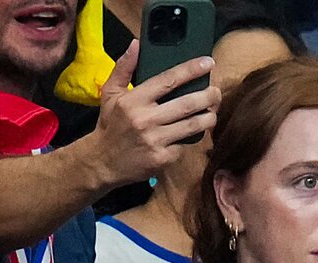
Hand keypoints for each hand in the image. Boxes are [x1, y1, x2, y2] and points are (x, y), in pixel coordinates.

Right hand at [89, 50, 219, 189]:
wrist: (101, 163)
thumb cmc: (109, 125)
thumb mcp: (110, 94)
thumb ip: (123, 68)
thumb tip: (136, 44)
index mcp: (134, 100)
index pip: (168, 80)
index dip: (191, 70)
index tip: (208, 63)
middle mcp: (145, 120)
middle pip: (187, 104)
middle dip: (208, 96)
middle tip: (216, 92)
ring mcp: (154, 141)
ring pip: (192, 126)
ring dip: (208, 118)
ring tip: (212, 112)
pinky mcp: (161, 159)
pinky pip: (184, 145)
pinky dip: (191, 139)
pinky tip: (194, 133)